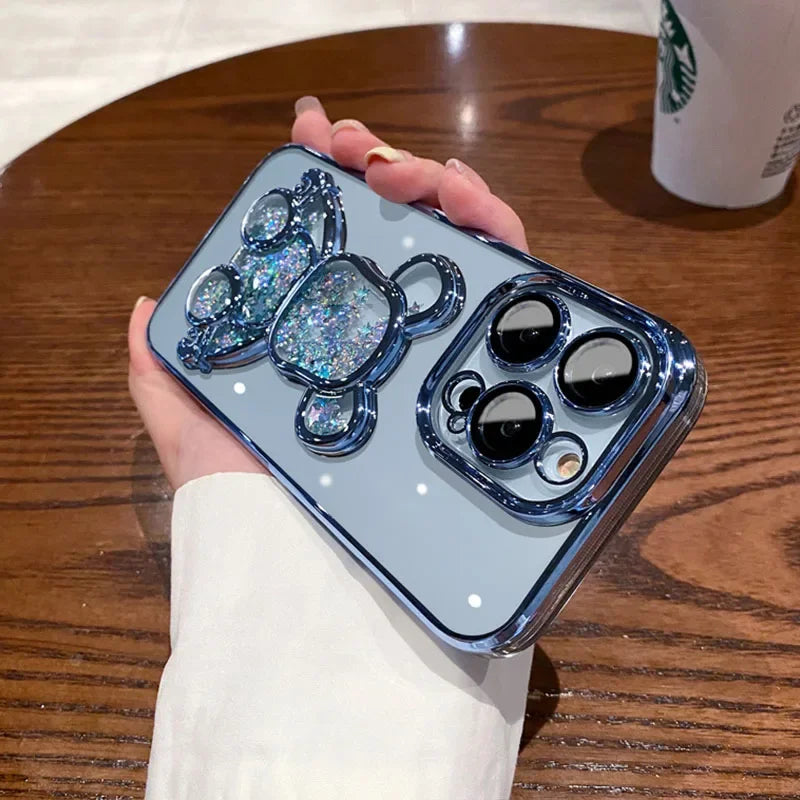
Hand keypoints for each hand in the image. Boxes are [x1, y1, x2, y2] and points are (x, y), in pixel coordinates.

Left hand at [128, 96, 527, 488]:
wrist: (304, 550)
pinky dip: (489, 226)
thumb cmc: (244, 488)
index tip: (312, 135)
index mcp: (320, 329)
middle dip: (379, 165)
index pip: (331, 237)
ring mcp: (425, 341)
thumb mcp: (187, 421)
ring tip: (404, 171)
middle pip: (394, 225)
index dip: (324, 179)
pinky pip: (498, 280)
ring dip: (431, 183)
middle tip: (357, 151)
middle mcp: (378, 329)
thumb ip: (161, 368)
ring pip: (448, 238)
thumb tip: (149, 307)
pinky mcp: (466, 359)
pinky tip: (461, 202)